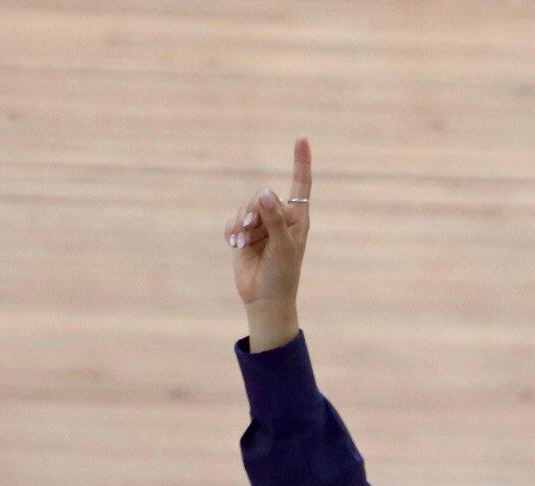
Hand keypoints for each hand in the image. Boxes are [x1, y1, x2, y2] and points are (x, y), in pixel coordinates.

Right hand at [226, 137, 312, 310]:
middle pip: (263, 196)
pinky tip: (235, 245)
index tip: (301, 137)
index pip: (300, 184)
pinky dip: (232, 232)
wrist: (265, 299)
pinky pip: (233, 222)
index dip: (300, 161)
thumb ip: (274, 219)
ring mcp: (260, 226)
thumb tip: (263, 192)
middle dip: (255, 211)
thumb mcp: (283, 246)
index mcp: (297, 217)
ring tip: (246, 242)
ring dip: (243, 224)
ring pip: (245, 207)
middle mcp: (279, 217)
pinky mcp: (243, 235)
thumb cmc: (283, 274)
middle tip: (253, 229)